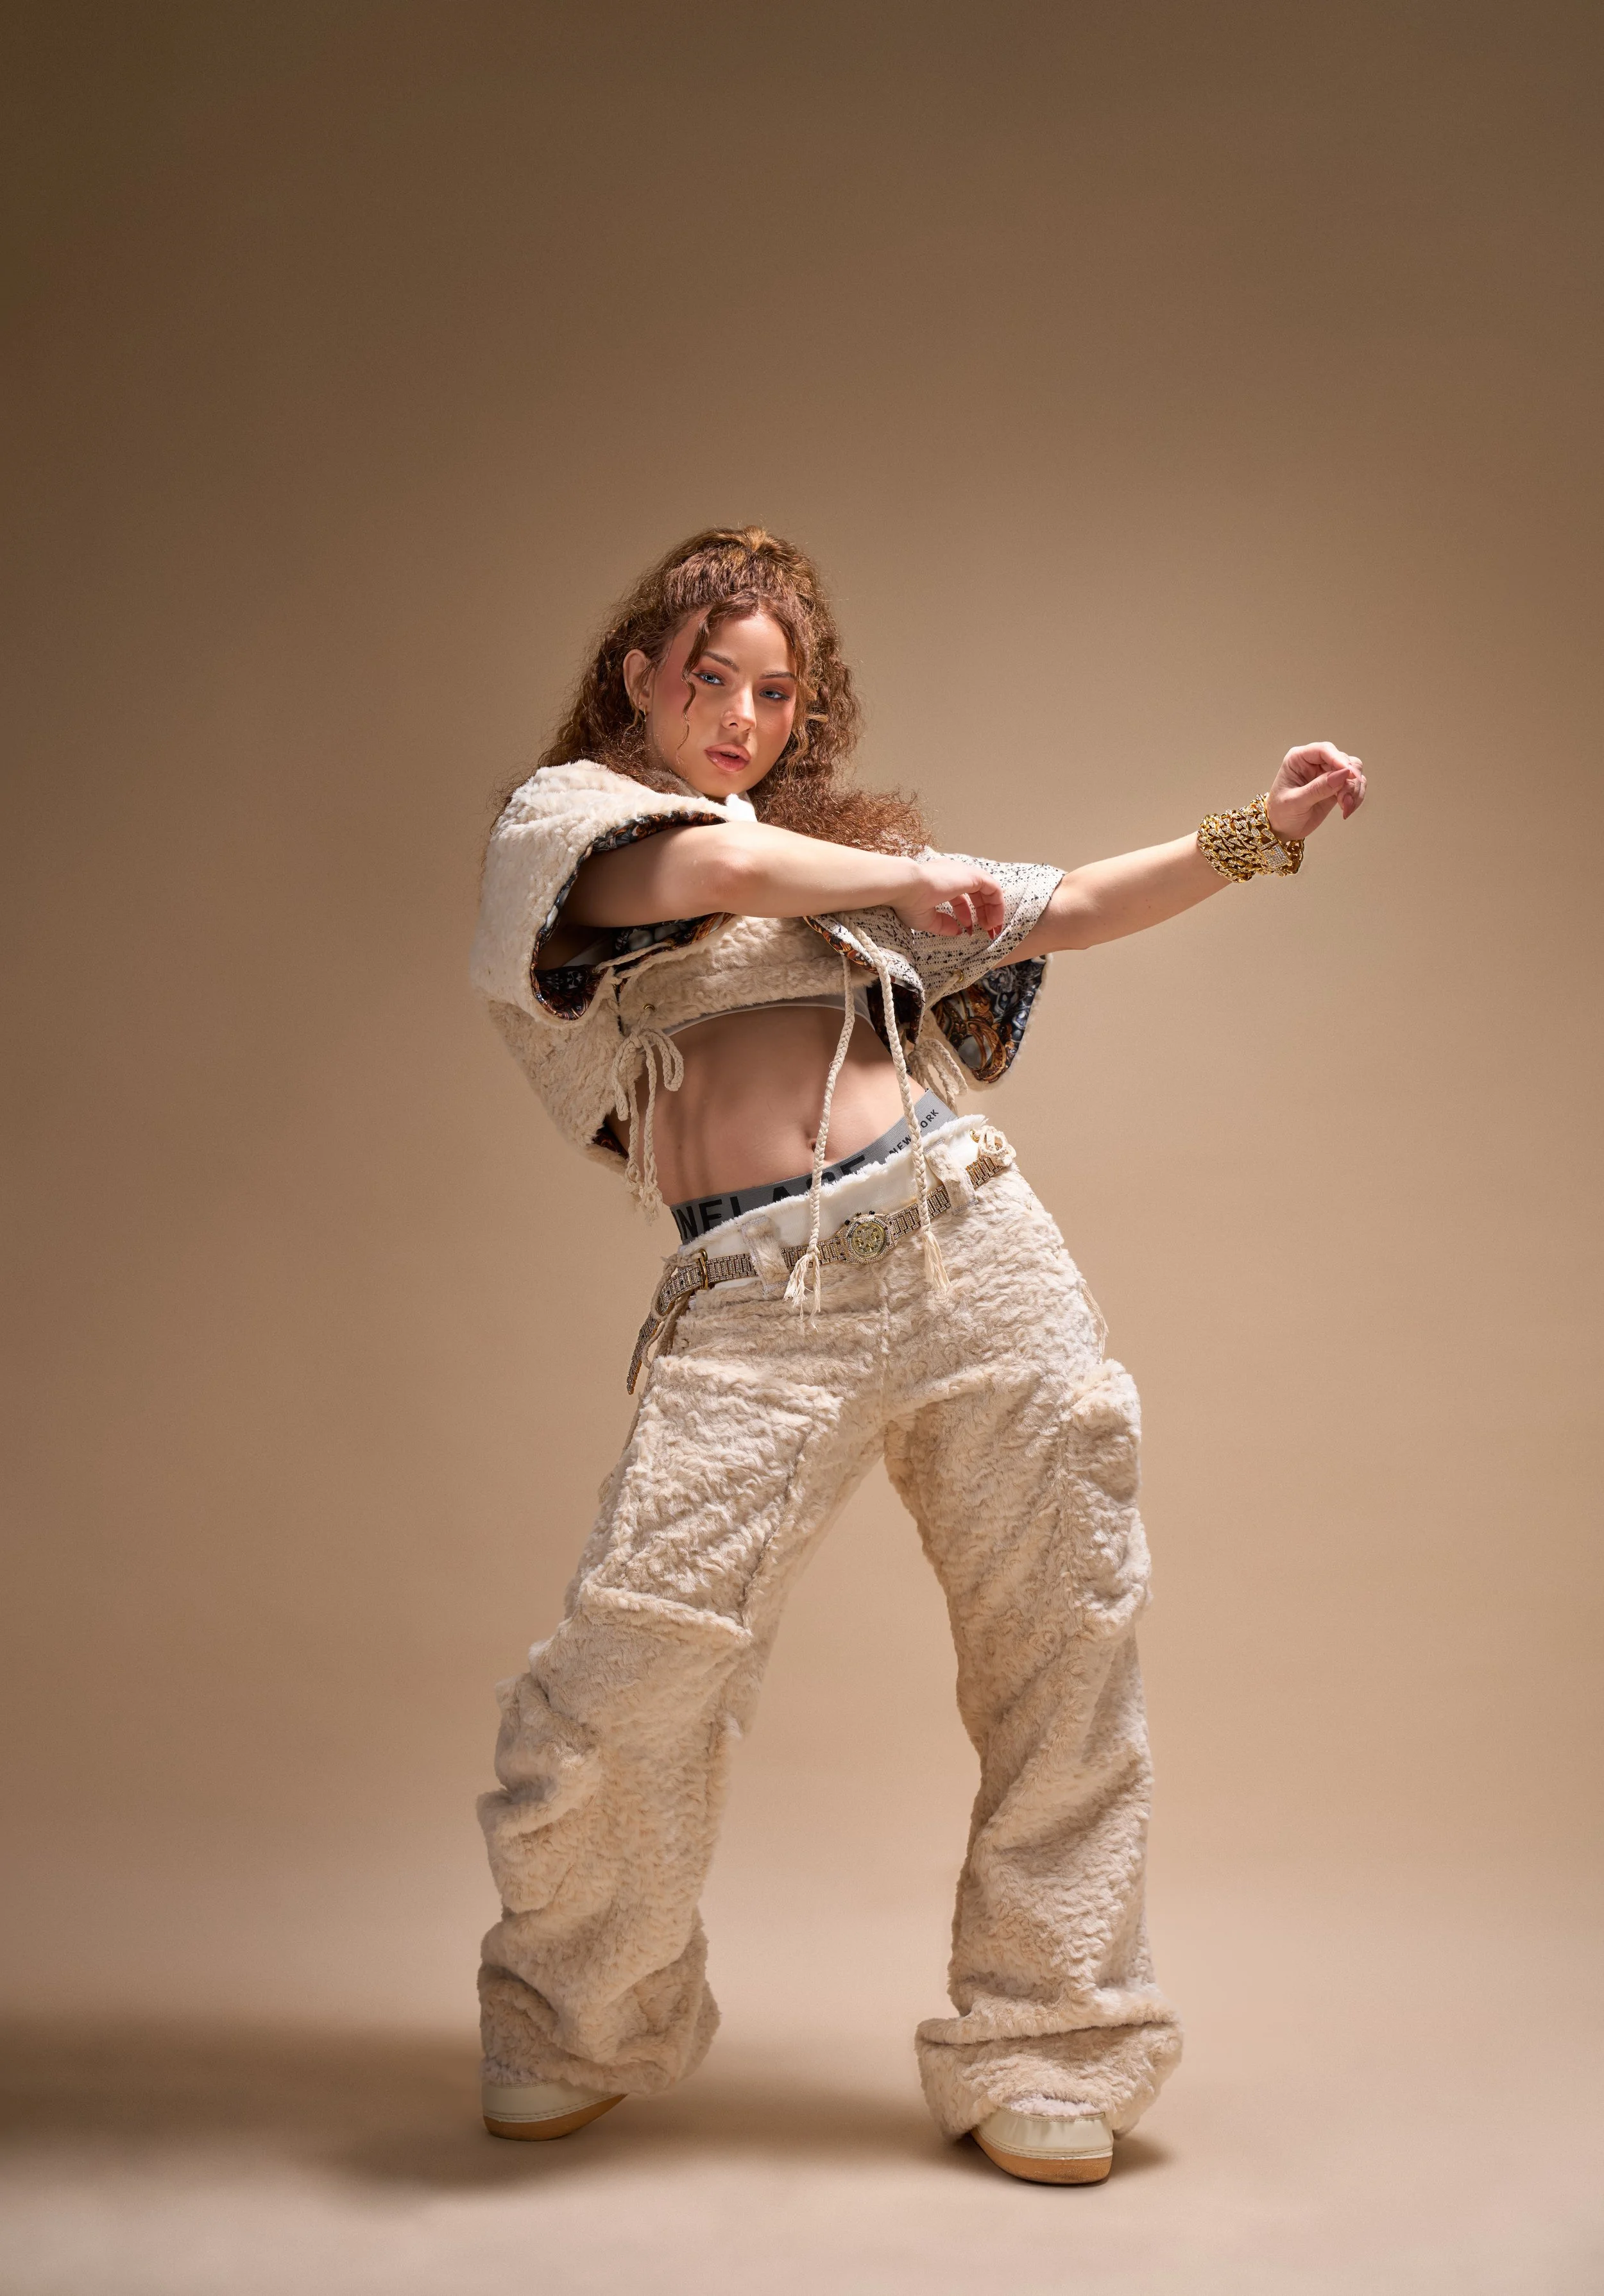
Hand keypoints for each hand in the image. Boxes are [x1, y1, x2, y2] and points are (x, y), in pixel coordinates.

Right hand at [892, 856, 1006, 938]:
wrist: (905, 886)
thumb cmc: (908, 901)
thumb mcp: (926, 919)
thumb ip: (943, 925)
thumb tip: (958, 931)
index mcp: (940, 882)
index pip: (960, 898)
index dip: (966, 916)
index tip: (968, 932)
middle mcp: (953, 875)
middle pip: (976, 894)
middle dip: (983, 913)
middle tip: (987, 931)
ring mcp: (963, 873)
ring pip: (987, 889)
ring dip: (992, 910)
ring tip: (992, 928)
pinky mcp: (972, 876)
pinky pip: (993, 888)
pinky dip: (997, 904)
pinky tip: (994, 920)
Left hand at [1266, 743, 1366, 842]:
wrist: (1282, 828)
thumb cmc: (1281, 813)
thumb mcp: (1295, 802)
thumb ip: (1318, 788)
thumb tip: (1342, 774)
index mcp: (1298, 758)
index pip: (1323, 750)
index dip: (1339, 759)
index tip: (1349, 774)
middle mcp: (1315, 762)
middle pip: (1343, 760)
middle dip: (1349, 779)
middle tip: (1345, 799)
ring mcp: (1327, 773)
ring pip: (1353, 772)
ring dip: (1354, 789)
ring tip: (1346, 807)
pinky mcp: (1337, 786)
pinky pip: (1354, 785)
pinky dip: (1356, 796)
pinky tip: (1347, 809)